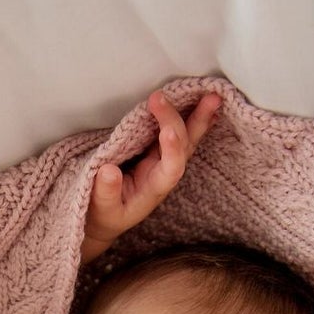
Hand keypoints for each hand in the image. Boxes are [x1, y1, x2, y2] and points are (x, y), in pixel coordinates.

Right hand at [82, 88, 222, 264]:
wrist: (106, 216)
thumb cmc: (104, 214)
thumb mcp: (100, 210)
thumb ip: (105, 193)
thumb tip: (108, 170)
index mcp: (153, 190)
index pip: (170, 169)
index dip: (172, 150)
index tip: (169, 130)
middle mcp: (164, 174)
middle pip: (185, 149)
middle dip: (194, 122)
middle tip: (206, 99)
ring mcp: (162, 161)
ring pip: (185, 138)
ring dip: (200, 117)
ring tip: (213, 96)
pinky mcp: (156, 151)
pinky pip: (175, 132)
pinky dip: (188, 116)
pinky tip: (200, 101)